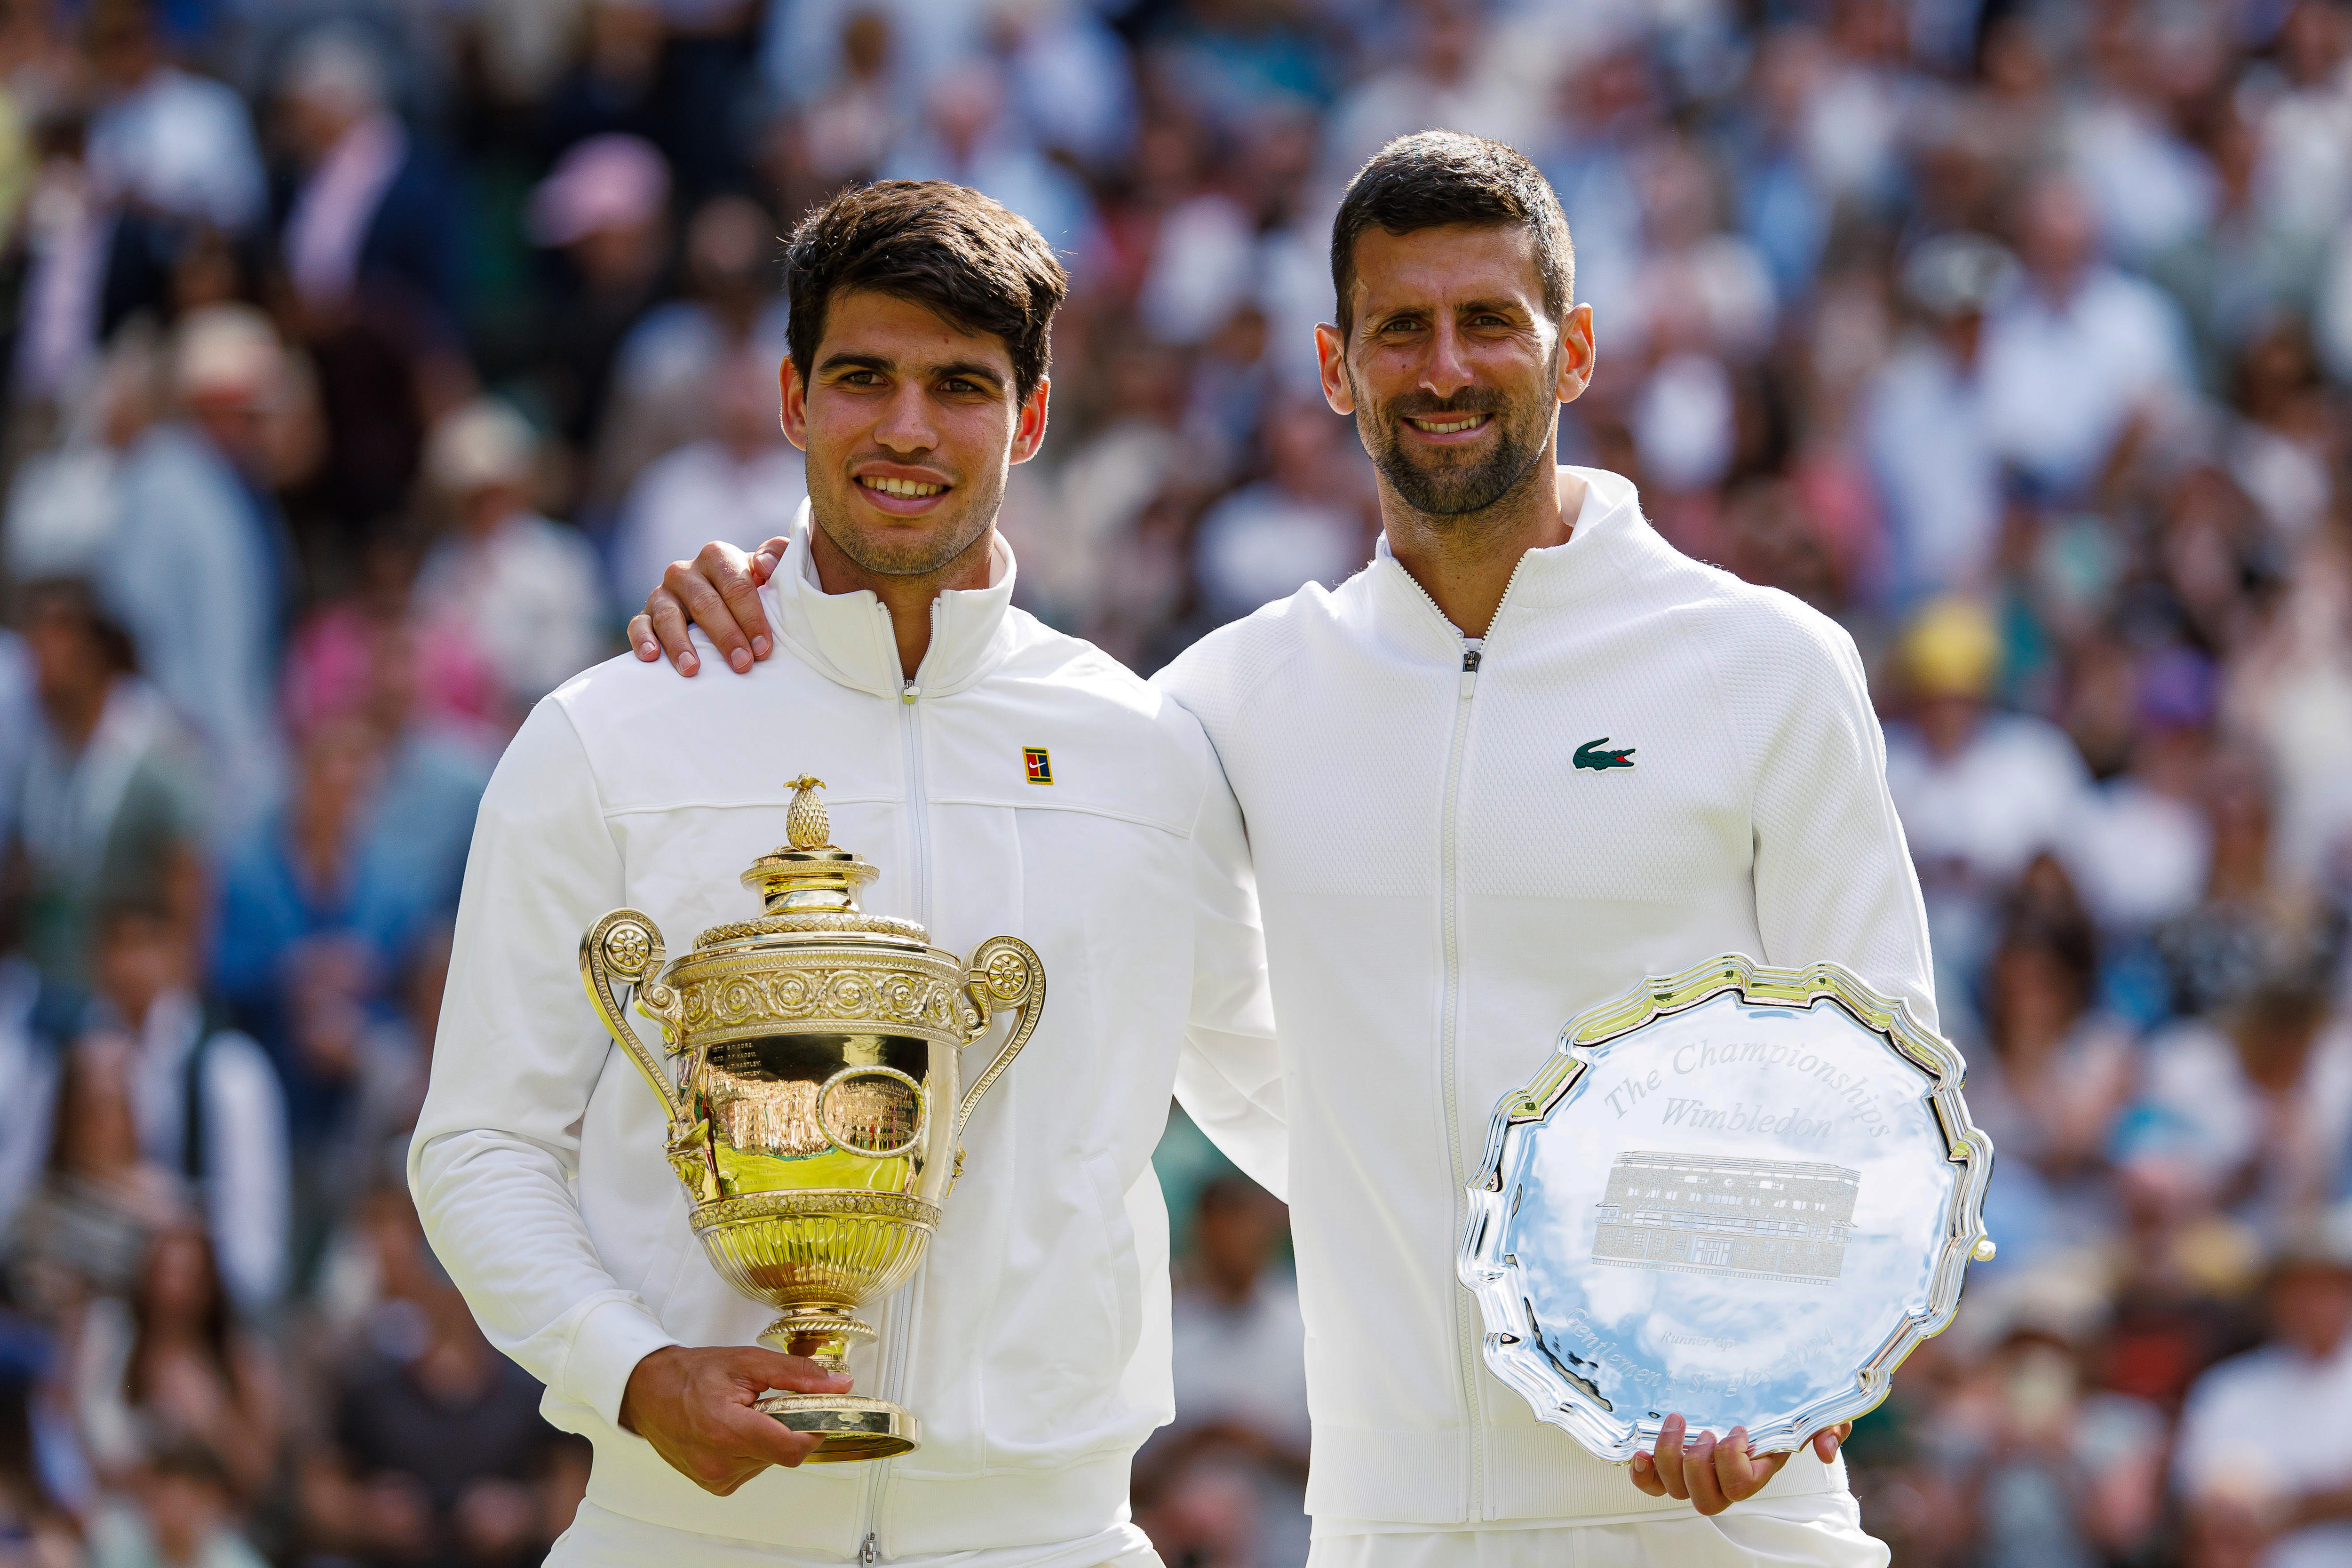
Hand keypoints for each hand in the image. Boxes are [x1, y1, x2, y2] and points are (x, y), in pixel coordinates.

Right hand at [617, 1344, 848, 1493]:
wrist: (649, 1392)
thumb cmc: (692, 1374)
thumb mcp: (748, 1361)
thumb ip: (796, 1374)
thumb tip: (839, 1385)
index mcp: (727, 1430)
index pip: (791, 1449)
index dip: (814, 1429)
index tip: (818, 1410)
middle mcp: (719, 1462)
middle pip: (783, 1452)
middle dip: (787, 1426)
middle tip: (770, 1401)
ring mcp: (715, 1478)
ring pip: (769, 1460)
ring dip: (768, 1437)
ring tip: (745, 1412)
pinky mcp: (714, 1485)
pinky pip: (752, 1468)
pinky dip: (752, 1448)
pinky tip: (734, 1429)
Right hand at [629, 537, 789, 675]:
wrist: (722, 599)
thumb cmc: (752, 588)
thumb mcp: (769, 568)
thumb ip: (778, 554)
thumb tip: (765, 565)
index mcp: (717, 556)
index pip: (735, 585)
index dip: (751, 616)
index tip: (763, 648)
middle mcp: (686, 572)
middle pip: (705, 603)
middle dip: (725, 636)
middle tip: (742, 664)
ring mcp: (663, 593)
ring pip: (669, 617)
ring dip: (681, 644)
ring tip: (693, 670)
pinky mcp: (646, 614)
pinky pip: (638, 625)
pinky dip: (642, 640)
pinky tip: (651, 657)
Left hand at [1626, 1414, 1849, 1515]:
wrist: (1750, 1389)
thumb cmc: (1778, 1404)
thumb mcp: (1809, 1412)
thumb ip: (1827, 1427)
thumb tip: (1826, 1449)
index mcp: (1755, 1469)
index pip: (1741, 1487)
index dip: (1733, 1463)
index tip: (1737, 1429)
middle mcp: (1723, 1478)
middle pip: (1705, 1498)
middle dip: (1699, 1465)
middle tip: (1705, 1431)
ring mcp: (1695, 1473)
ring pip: (1675, 1489)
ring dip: (1670, 1457)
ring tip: (1678, 1421)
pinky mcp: (1670, 1464)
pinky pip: (1651, 1483)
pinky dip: (1643, 1473)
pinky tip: (1641, 1450)